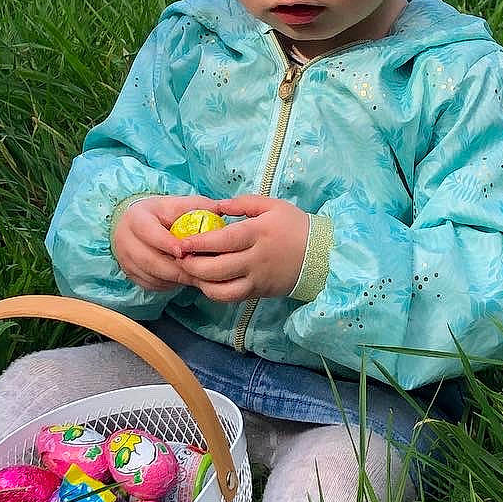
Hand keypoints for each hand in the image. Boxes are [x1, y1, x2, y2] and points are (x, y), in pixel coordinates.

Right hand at [113, 195, 222, 291]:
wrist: (138, 223)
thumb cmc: (163, 213)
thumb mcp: (178, 204)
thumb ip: (199, 207)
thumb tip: (223, 209)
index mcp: (137, 217)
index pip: (149, 233)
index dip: (166, 244)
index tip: (184, 252)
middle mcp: (125, 239)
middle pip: (150, 260)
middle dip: (177, 268)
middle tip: (200, 270)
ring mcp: (125, 259)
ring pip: (151, 275)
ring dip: (176, 278)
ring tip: (197, 275)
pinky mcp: (130, 274)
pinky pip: (151, 284)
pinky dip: (169, 284)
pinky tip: (183, 277)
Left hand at [175, 195, 309, 303]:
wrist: (322, 255)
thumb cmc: (295, 226)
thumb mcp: (272, 205)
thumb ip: (243, 203)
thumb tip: (217, 206)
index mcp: (258, 233)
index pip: (224, 241)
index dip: (199, 243)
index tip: (181, 242)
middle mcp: (256, 259)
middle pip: (217, 268)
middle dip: (193, 266)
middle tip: (180, 258)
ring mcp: (258, 279)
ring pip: (223, 289)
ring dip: (201, 283)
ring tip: (191, 272)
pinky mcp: (259, 292)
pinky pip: (232, 297)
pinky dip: (215, 292)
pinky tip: (207, 282)